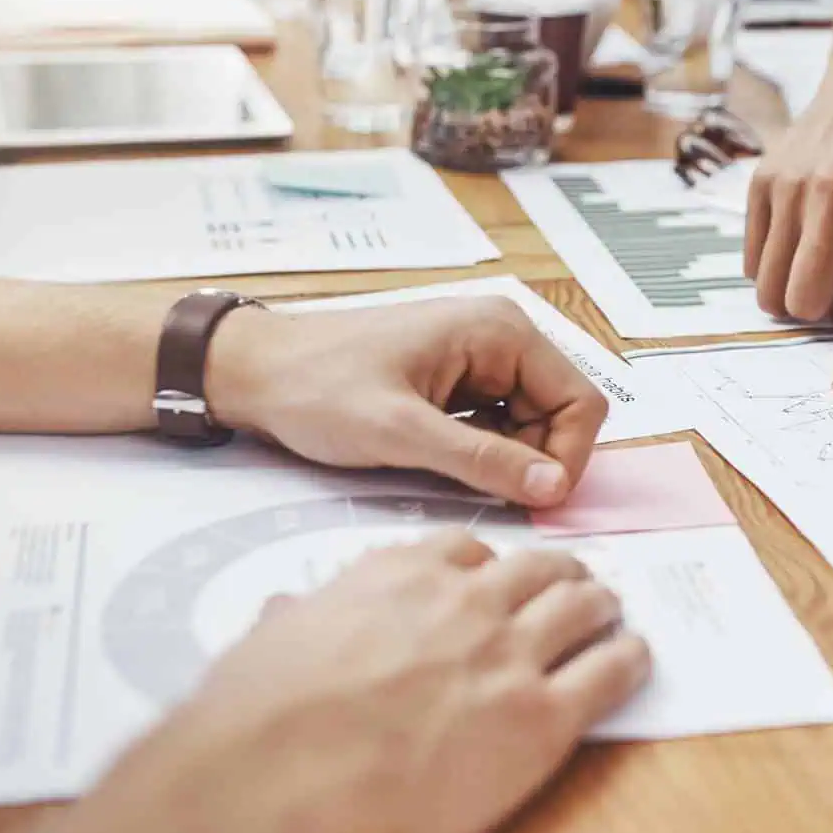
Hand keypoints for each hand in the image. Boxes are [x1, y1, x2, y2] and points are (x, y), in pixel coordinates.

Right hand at [7, 534, 649, 832]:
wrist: (281, 784)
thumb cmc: (258, 725)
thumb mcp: (267, 646)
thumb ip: (295, 621)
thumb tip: (285, 612)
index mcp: (398, 576)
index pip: (464, 548)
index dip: (486, 566)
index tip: (494, 578)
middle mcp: (464, 601)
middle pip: (537, 568)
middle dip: (559, 574)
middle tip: (572, 586)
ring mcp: (510, 654)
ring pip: (584, 604)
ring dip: (601, 605)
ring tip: (611, 614)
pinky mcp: (542, 718)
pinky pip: (610, 671)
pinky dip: (629, 659)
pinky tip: (634, 659)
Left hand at [207, 298, 608, 506]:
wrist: (252, 372)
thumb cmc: (317, 388)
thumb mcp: (401, 432)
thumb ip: (482, 461)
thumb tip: (552, 488)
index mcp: (500, 331)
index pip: (580, 402)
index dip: (566, 458)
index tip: (533, 501)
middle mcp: (500, 336)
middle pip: (559, 414)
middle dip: (533, 461)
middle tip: (485, 493)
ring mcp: (479, 357)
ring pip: (529, 424)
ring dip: (504, 459)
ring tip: (448, 473)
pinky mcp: (457, 379)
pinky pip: (497, 424)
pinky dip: (482, 453)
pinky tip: (439, 461)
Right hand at [746, 63, 832, 396]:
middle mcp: (830, 197)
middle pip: (805, 299)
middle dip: (823, 315)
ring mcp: (789, 188)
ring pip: (770, 288)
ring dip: (796, 297)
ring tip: (823, 265)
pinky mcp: (761, 182)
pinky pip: (752, 262)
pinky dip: (775, 270)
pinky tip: (802, 241)